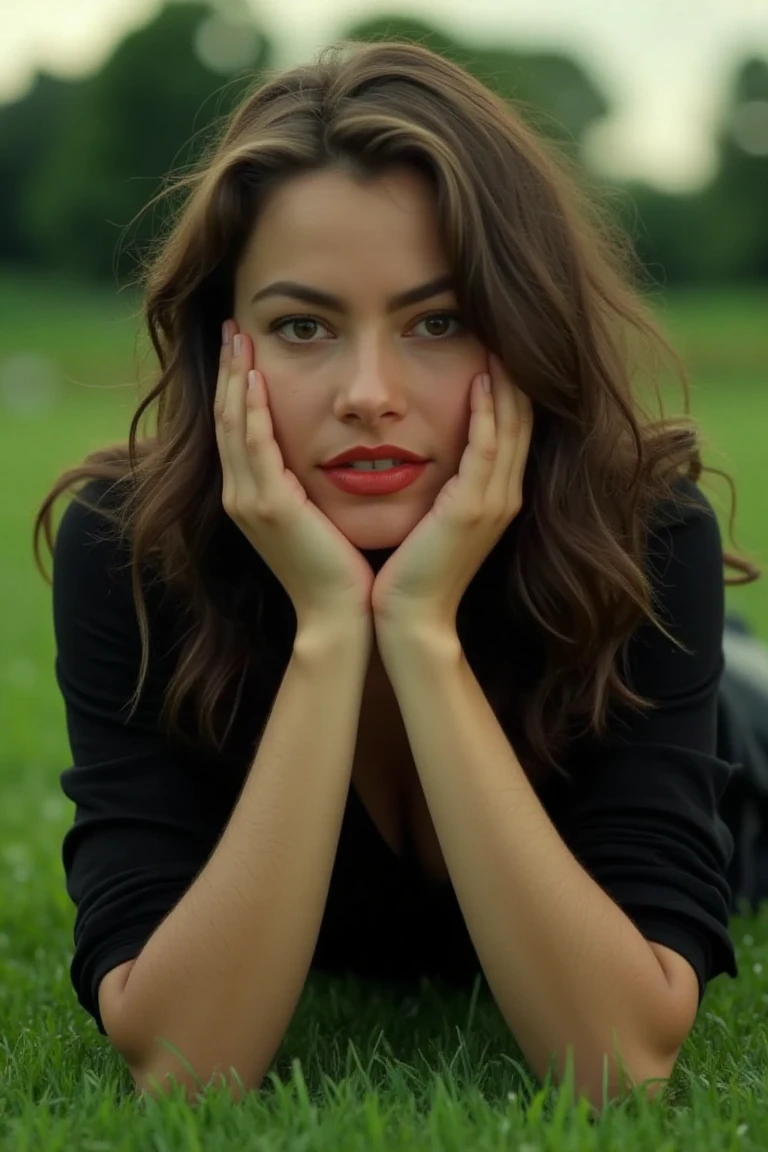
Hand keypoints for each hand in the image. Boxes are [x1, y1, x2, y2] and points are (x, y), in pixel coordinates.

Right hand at [215, 321, 374, 628]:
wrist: (341, 616)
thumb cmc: (342, 571)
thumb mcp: (319, 517)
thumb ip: (310, 483)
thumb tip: (327, 452)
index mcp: (253, 497)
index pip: (237, 428)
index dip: (234, 386)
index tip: (242, 347)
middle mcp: (240, 495)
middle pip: (225, 418)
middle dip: (226, 370)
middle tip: (230, 327)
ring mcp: (248, 500)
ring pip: (232, 424)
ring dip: (232, 377)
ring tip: (236, 336)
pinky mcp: (269, 505)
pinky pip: (253, 444)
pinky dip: (249, 408)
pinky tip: (252, 375)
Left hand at [370, 353, 532, 633]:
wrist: (410, 618)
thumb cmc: (412, 570)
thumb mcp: (434, 519)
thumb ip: (442, 486)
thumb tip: (427, 454)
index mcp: (495, 496)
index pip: (510, 429)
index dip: (509, 387)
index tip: (497, 345)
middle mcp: (504, 495)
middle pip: (520, 420)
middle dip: (516, 374)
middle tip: (505, 328)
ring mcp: (493, 502)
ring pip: (510, 428)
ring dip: (506, 381)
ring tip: (498, 338)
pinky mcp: (473, 509)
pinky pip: (487, 449)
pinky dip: (488, 412)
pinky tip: (482, 379)